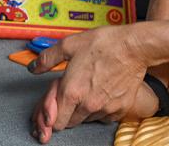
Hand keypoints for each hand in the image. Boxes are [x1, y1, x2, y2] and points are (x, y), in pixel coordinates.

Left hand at [27, 25, 154, 141]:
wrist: (134, 47)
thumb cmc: (104, 44)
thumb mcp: (69, 45)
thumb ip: (47, 59)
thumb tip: (34, 68)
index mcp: (72, 91)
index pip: (54, 121)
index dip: (48, 116)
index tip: (48, 110)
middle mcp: (88, 105)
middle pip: (68, 123)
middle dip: (63, 112)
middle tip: (67, 94)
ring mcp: (105, 108)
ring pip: (85, 120)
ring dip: (80, 111)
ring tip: (84, 90)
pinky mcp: (120, 109)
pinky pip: (103, 117)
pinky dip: (99, 110)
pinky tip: (99, 94)